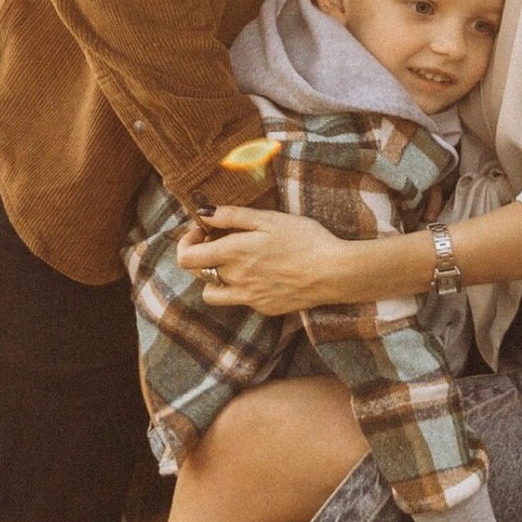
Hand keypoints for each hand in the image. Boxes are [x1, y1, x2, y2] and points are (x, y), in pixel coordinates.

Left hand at [174, 202, 363, 318]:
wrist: (334, 272)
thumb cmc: (304, 239)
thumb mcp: (268, 218)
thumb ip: (231, 216)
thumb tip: (203, 213)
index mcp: (233, 254)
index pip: (187, 259)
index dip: (186, 243)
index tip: (201, 231)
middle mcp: (235, 280)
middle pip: (198, 274)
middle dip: (202, 256)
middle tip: (221, 241)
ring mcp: (249, 298)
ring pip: (213, 294)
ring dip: (216, 278)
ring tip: (235, 262)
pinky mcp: (264, 308)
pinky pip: (240, 300)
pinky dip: (241, 288)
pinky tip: (262, 273)